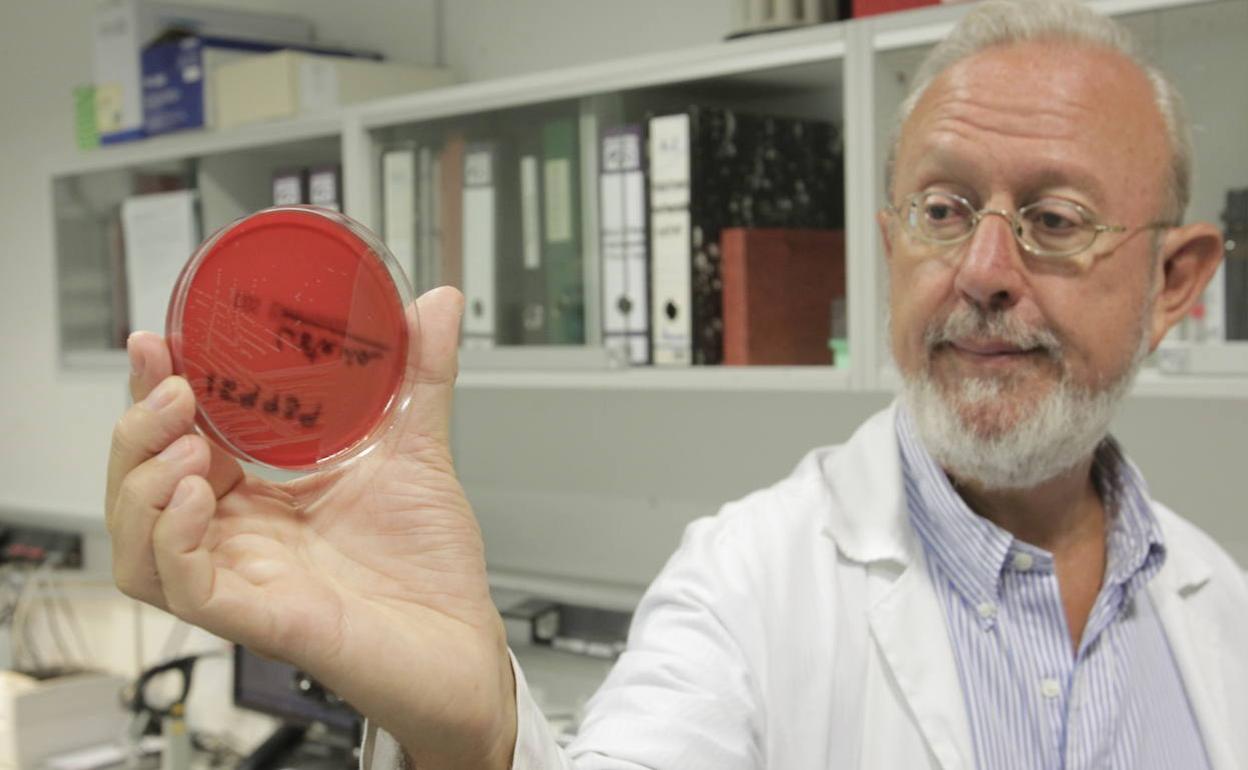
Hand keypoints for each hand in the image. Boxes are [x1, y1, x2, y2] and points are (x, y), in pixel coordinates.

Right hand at [106, 287, 515, 769]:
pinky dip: (175, 539)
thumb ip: (422, 375)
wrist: (464, 639)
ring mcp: (245, 581)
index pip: (182, 441)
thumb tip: (437, 303)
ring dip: (143, 485)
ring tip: (187, 443)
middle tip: (173, 388)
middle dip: (138, 430)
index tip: (159, 340)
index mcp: (264, 500)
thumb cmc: (430, 563)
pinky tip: (202, 498)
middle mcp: (242, 540)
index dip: (156, 392)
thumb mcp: (419, 449)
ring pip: (138, 543)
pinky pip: (184, 587)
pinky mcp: (262, 619)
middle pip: (141, 489)